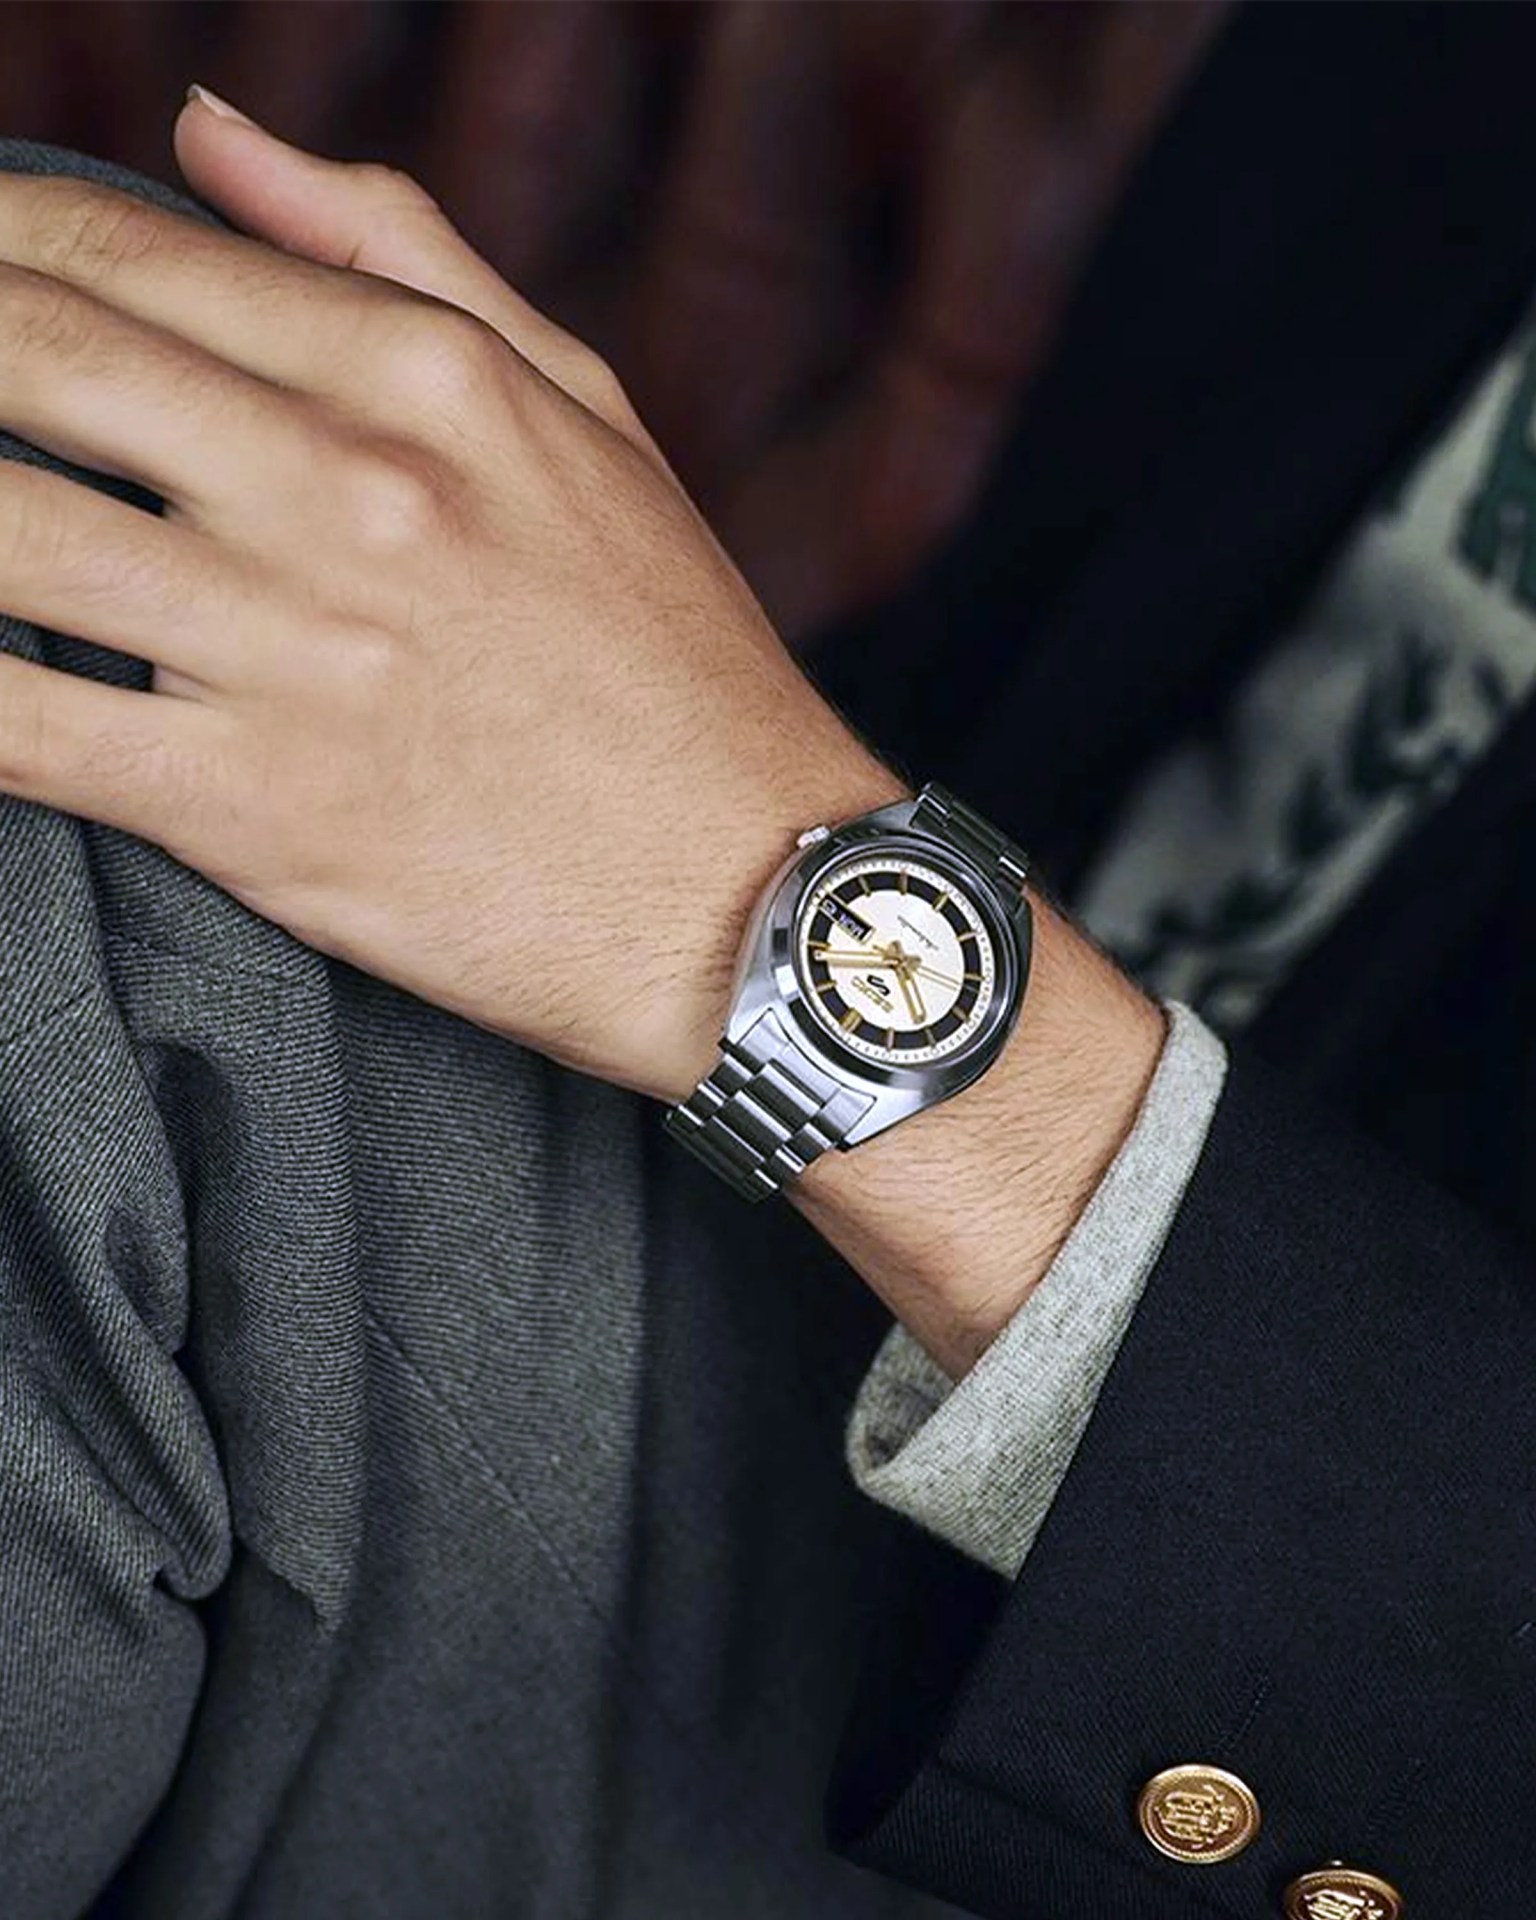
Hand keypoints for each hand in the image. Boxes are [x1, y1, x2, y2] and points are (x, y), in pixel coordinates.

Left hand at [0, 93, 902, 1101]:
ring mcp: (293, 650)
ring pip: (1, 533)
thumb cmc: (675, 661)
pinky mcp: (253, 808)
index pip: (127, 255)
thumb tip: (210, 132)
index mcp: (425, 377)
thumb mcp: (585, 413)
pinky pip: (19, 729)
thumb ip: (394, 251)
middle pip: (30, 357)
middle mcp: (349, 491)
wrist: (755, 895)